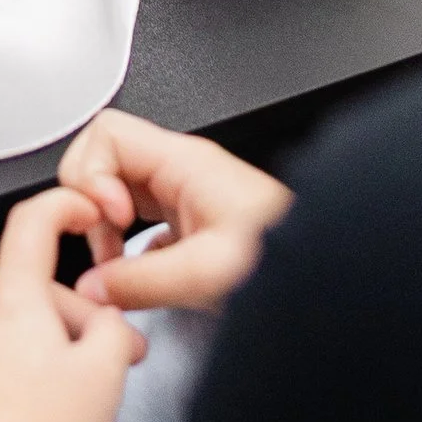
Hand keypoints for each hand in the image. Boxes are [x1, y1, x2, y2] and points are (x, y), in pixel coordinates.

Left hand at [0, 189, 146, 421]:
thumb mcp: (109, 375)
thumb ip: (114, 329)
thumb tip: (107, 323)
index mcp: (10, 302)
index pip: (32, 225)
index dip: (62, 207)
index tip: (79, 211)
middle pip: (19, 300)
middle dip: (60, 325)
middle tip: (95, 373)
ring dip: (15, 358)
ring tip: (41, 411)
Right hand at [56, 114, 291, 315]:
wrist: (329, 272)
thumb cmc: (286, 257)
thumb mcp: (206, 273)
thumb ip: (141, 281)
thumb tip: (92, 287)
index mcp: (183, 162)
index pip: (105, 134)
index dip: (91, 175)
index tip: (107, 217)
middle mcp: (181, 171)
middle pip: (104, 163)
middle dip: (92, 206)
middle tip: (106, 245)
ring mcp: (185, 195)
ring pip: (118, 195)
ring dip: (108, 231)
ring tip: (120, 268)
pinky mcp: (190, 224)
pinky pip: (138, 225)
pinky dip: (128, 251)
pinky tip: (145, 279)